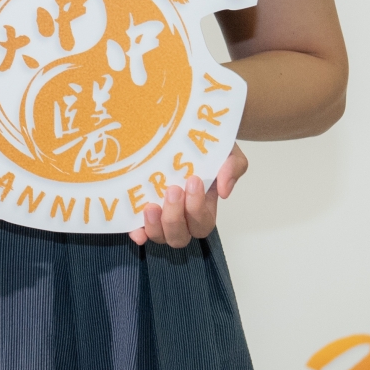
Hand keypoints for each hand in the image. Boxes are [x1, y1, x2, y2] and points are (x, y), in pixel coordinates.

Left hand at [130, 144, 247, 247]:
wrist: (184, 133)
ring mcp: (161, 217)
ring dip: (156, 226)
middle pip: (181, 236)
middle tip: (173, 190)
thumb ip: (233, 167)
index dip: (197, 208)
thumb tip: (224, 192)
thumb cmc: (205, 148)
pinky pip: (140, 230)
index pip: (202, 221)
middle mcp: (183, 217)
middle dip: (176, 217)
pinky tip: (136, 231)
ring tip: (151, 206)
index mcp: (204, 206)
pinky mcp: (142, 212)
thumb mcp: (227, 152)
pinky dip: (138, 233)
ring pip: (161, 236)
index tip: (193, 180)